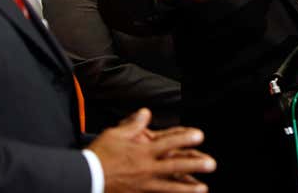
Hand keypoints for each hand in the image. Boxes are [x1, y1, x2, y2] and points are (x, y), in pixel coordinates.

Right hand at [88, 109, 215, 192]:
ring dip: (187, 188)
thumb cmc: (99, 155)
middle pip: (174, 166)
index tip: (199, 135)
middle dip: (194, 165)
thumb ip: (134, 124)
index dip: (185, 138)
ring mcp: (143, 185)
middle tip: (211, 164)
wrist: (85, 178)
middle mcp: (145, 169)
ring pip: (169, 187)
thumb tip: (146, 112)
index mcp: (141, 151)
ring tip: (203, 189)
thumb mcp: (116, 134)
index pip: (168, 143)